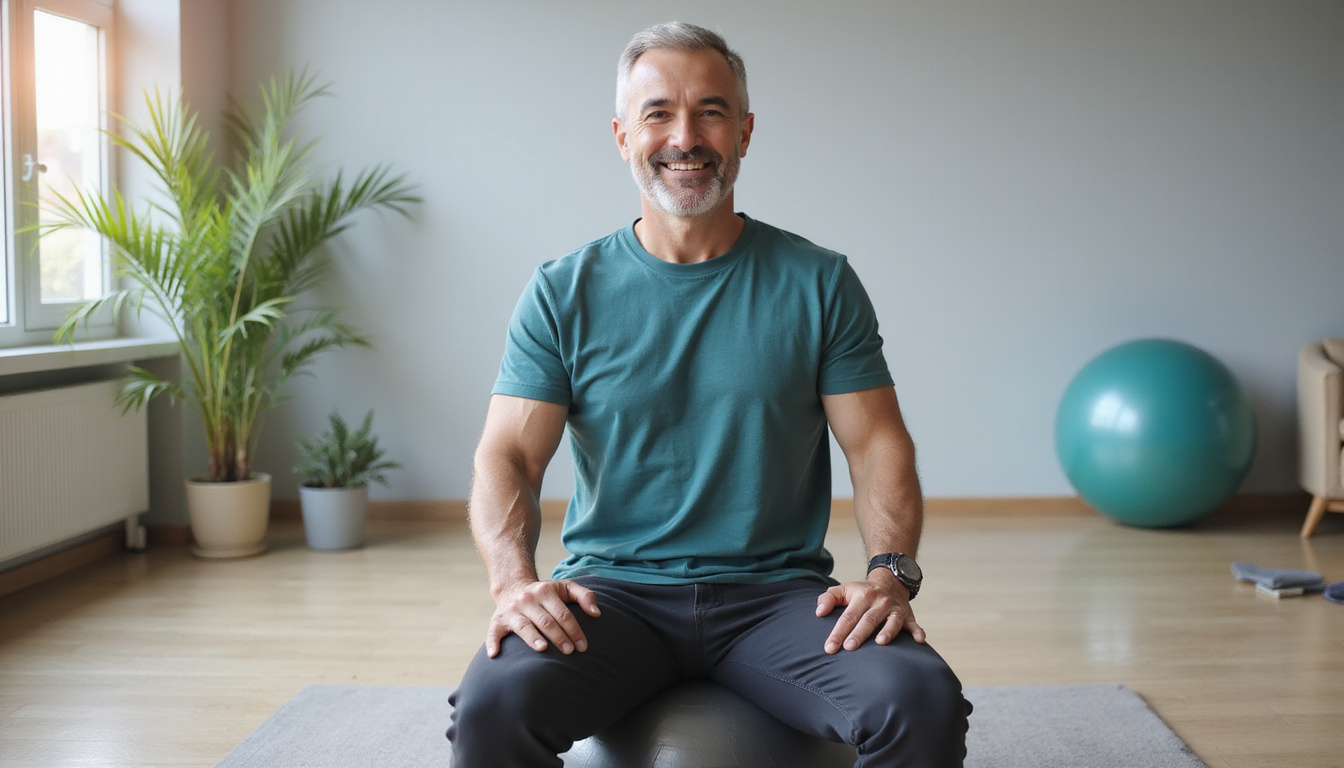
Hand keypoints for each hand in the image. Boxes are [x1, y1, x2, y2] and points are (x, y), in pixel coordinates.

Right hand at [486, 579, 600, 657]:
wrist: (513, 587)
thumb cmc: (546, 594)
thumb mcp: (565, 588)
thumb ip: (584, 596)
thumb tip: (597, 614)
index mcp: (545, 591)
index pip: (563, 614)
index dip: (574, 630)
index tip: (583, 646)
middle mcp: (527, 599)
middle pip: (546, 621)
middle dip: (559, 637)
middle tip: (570, 652)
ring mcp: (511, 610)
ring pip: (524, 626)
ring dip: (533, 638)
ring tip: (544, 649)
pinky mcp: (497, 620)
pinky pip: (493, 632)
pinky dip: (493, 643)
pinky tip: (495, 654)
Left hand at [815, 571, 924, 652]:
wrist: (890, 582)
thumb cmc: (862, 592)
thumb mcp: (844, 590)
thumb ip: (828, 598)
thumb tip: (819, 612)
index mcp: (862, 596)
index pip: (848, 617)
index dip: (838, 632)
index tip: (829, 648)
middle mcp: (879, 602)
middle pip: (868, 620)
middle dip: (858, 634)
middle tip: (849, 648)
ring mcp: (895, 610)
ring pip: (891, 622)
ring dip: (887, 632)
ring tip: (879, 643)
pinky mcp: (908, 617)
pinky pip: (914, 625)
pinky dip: (918, 632)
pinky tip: (919, 641)